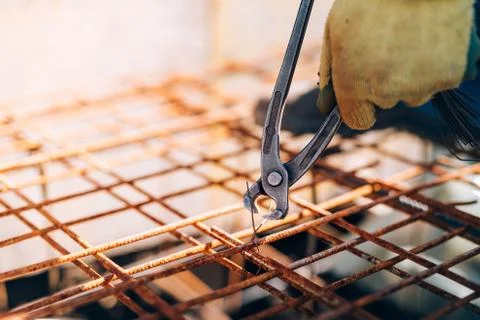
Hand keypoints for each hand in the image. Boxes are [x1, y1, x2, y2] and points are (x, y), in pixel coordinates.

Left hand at [317, 0, 479, 129]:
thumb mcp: (336, 31)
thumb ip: (330, 72)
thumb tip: (325, 107)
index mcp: (354, 84)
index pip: (357, 120)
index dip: (358, 105)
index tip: (361, 89)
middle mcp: (386, 92)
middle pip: (385, 102)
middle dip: (383, 81)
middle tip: (386, 46)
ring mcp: (421, 86)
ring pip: (413, 93)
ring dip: (410, 75)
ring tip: (408, 38)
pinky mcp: (450, 76)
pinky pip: (437, 80)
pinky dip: (434, 65)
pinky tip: (428, 38)